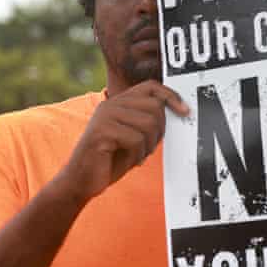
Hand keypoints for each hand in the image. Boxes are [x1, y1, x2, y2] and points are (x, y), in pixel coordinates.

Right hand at [58, 80, 188, 203]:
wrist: (81, 180)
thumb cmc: (111, 159)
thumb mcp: (134, 136)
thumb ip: (149, 121)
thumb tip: (180, 111)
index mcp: (119, 102)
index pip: (151, 86)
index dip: (171, 96)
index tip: (185, 111)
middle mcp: (111, 104)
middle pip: (154, 107)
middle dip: (159, 130)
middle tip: (149, 147)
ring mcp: (105, 116)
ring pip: (148, 123)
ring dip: (149, 145)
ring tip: (138, 155)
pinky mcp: (101, 132)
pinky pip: (135, 139)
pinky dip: (138, 154)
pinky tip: (131, 161)